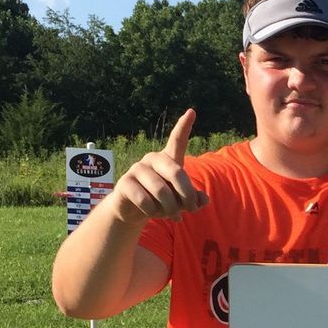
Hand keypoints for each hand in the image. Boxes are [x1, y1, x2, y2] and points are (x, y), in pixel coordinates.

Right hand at [111, 109, 208, 223]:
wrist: (132, 211)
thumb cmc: (161, 201)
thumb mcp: (180, 201)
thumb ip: (194, 199)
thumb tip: (203, 200)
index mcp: (168, 160)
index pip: (177, 141)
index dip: (184, 127)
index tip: (192, 112)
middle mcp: (152, 159)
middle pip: (177, 173)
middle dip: (187, 195)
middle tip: (191, 209)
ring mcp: (137, 169)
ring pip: (161, 191)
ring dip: (170, 208)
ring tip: (171, 215)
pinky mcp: (125, 183)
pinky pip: (145, 201)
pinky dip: (154, 212)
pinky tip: (152, 213)